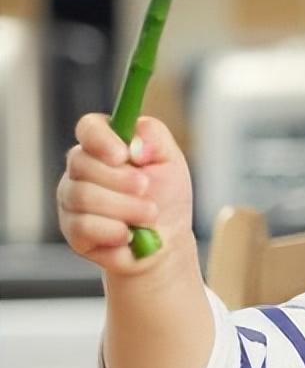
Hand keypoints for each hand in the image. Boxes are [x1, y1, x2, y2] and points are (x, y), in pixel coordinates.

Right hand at [57, 114, 194, 275]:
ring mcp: (71, 198)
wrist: (167, 240)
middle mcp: (81, 168)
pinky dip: (113, 231)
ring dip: (124, 208)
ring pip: (82, 196)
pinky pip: (83, 226)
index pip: (89, 127)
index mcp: (106, 144)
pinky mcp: (72, 229)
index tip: (122, 155)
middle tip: (147, 188)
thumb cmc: (167, 195)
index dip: (101, 139)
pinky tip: (130, 235)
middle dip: (120, 180)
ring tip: (150, 215)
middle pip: (81, 163)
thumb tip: (133, 142)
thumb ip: (154, 138)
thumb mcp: (171, 161)